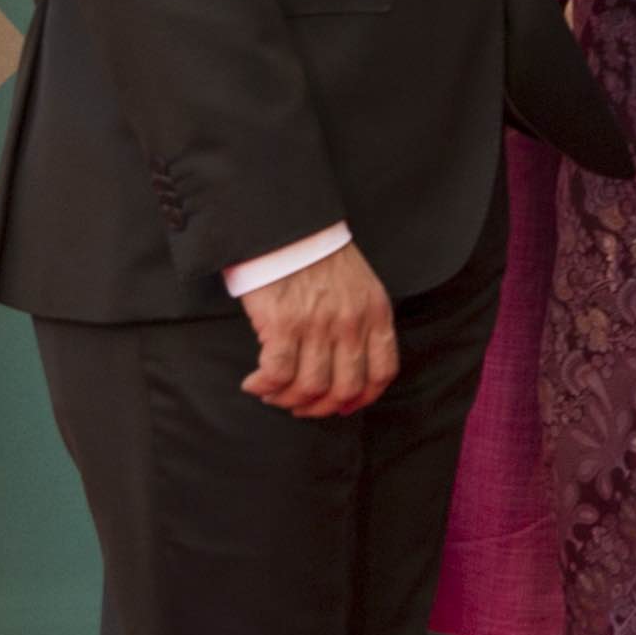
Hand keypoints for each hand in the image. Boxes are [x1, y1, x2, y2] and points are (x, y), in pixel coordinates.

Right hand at [240, 242, 396, 418]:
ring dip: (287, 399)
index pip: (382, 372)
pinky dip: (263, 386)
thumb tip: (350, 365)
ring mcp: (317, 326)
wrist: (286, 227)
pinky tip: (253, 383)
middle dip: (320, 407)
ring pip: (309, 387)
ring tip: (272, 392)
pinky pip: (276, 374)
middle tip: (300, 405)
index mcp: (375, 313)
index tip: (344, 406)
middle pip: (344, 388)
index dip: (363, 398)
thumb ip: (361, 321)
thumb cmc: (318, 255)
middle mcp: (351, 324)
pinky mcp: (283, 324)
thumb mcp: (360, 286)